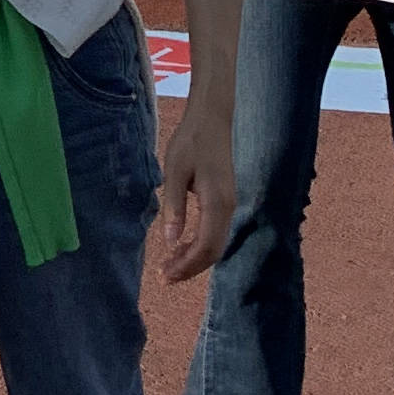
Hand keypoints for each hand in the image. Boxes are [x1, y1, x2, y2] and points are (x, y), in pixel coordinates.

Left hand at [156, 93, 234, 282]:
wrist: (213, 118)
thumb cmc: (191, 141)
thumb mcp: (175, 172)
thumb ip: (174, 207)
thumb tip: (170, 242)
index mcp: (217, 203)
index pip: (205, 247)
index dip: (186, 267)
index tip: (165, 276)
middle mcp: (228, 208)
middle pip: (214, 251)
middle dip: (190, 268)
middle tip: (164, 277)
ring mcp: (229, 205)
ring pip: (216, 244)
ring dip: (194, 258)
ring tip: (169, 265)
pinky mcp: (225, 200)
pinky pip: (215, 232)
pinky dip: (199, 245)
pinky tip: (181, 246)